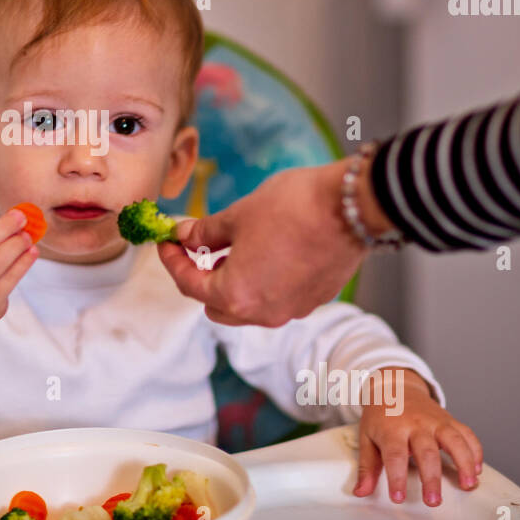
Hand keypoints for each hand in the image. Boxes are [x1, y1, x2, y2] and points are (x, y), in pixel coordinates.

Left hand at [157, 159, 380, 326]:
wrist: (352, 206)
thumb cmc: (292, 208)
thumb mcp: (237, 215)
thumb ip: (205, 232)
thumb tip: (184, 234)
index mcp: (236, 294)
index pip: (189, 285)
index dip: (172, 261)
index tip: (168, 241)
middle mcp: (263, 313)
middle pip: (216, 306)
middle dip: (201, 279)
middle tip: (196, 248)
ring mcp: (292, 310)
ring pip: (249, 307)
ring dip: (233, 283)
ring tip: (231, 249)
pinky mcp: (315, 300)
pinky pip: (277, 299)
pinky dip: (263, 282)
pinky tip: (265, 253)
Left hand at [353, 368, 483, 506]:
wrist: (394, 386)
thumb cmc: (380, 416)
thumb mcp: (367, 438)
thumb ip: (367, 467)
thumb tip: (360, 492)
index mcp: (392, 429)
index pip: (394, 455)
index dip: (397, 477)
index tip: (399, 498)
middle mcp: (416, 424)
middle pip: (426, 451)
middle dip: (431, 478)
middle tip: (433, 501)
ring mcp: (435, 421)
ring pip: (453, 440)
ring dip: (464, 463)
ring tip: (468, 485)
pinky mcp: (449, 419)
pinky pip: (466, 433)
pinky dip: (475, 450)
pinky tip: (477, 470)